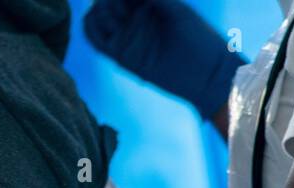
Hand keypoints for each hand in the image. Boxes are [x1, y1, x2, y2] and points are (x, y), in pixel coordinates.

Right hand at [83, 0, 243, 117]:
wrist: (204, 75)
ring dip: (100, 13)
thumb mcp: (176, 11)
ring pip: (98, 19)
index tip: (131, 0)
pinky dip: (89, 30)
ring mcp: (128, 38)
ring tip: (116, 16)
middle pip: (108, 3)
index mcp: (150, 4)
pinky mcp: (121, 56)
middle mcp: (136, 19)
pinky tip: (92, 20)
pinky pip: (97, 42)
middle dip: (110, 1)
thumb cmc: (198, 38)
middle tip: (125, 8)